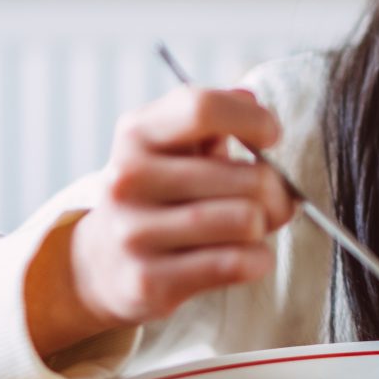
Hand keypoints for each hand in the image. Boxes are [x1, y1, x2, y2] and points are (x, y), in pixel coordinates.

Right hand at [26, 86, 295, 356]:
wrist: (102, 264)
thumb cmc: (159, 193)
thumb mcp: (171, 145)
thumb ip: (211, 118)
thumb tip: (250, 99)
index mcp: (136, 134)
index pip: (202, 109)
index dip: (253, 120)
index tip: (271, 137)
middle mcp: (127, 179)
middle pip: (246, 177)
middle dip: (277, 190)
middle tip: (272, 198)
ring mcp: (134, 232)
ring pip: (247, 221)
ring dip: (265, 226)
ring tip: (252, 227)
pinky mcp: (149, 280)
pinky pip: (238, 263)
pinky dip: (258, 260)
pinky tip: (245, 256)